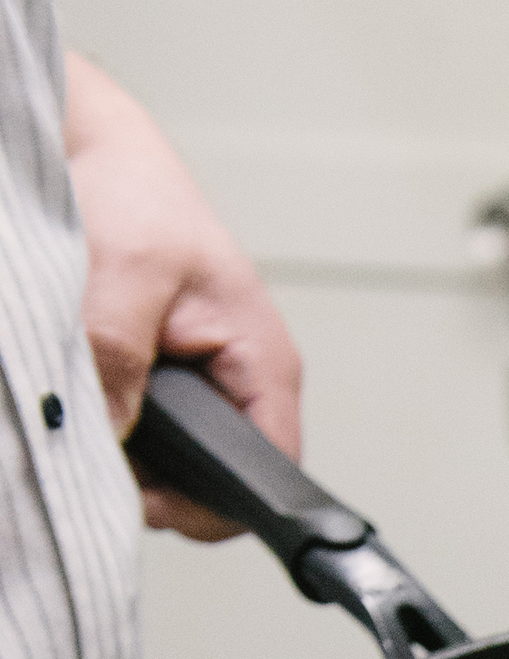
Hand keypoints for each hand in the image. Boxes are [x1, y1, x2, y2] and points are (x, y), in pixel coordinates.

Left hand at [63, 54, 303, 533]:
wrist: (103, 154)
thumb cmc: (135, 195)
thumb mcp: (124, 272)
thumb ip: (119, 356)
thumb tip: (112, 434)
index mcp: (264, 361)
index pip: (269, 474)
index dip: (208, 504)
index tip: (142, 498)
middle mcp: (245, 381)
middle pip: (219, 479)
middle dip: (157, 482)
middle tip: (98, 452)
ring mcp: (210, 383)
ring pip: (181, 461)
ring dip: (130, 453)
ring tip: (90, 410)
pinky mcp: (170, 378)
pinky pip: (151, 433)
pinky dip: (114, 427)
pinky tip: (89, 397)